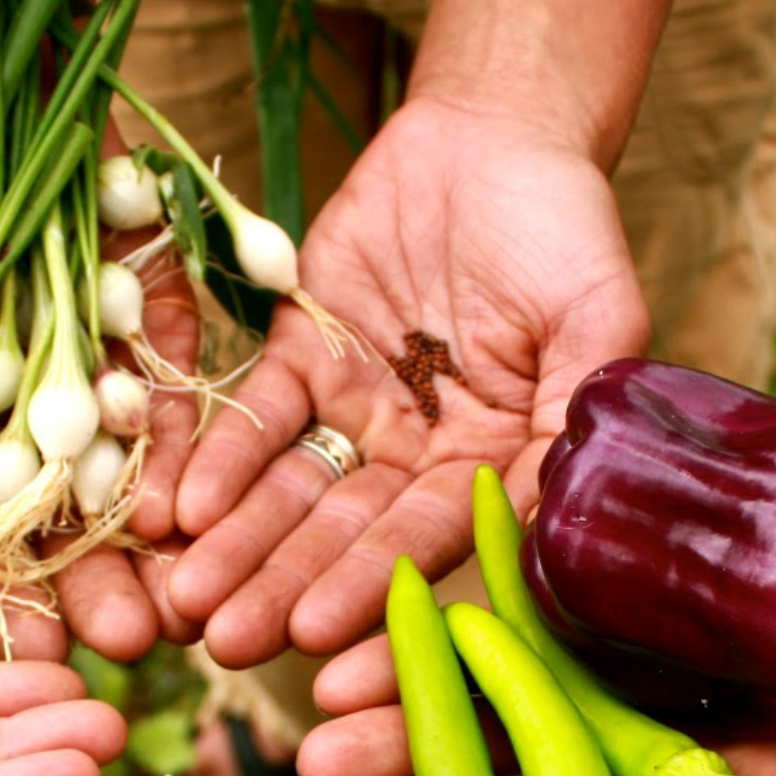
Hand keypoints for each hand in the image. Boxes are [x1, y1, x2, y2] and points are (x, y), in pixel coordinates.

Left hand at [167, 97, 650, 668]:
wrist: (494, 133)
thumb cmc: (564, 228)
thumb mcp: (596, 321)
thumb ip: (570, 422)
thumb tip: (556, 537)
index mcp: (494, 464)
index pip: (428, 542)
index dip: (373, 588)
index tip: (315, 639)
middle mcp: (420, 455)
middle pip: (342, 535)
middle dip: (281, 587)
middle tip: (219, 642)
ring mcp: (357, 409)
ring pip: (289, 491)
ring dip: (237, 544)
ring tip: (184, 599)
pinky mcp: (301, 357)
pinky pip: (255, 418)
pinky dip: (217, 461)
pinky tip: (179, 508)